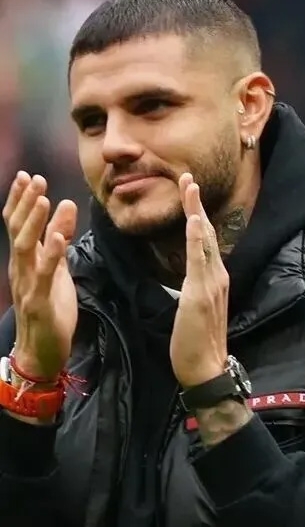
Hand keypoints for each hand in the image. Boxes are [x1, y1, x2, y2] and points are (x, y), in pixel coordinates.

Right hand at [2, 172, 77, 379]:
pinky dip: (49, 254)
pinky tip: (55, 237)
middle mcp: (20, 268)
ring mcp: (27, 284)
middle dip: (25, 203)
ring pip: (25, 247)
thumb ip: (60, 241)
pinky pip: (44, 274)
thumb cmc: (50, 307)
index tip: (27, 176)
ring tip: (44, 199)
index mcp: (24, 261)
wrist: (43, 350)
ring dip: (34, 222)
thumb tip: (66, 208)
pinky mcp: (39, 300)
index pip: (17, 225)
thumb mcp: (58, 269)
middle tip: (35, 178)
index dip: (20, 200)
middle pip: (18, 230)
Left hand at [170, 173, 229, 387]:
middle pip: (206, 233)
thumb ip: (196, 289)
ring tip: (189, 187)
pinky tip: (196, 221)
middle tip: (187, 176)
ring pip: (204, 240)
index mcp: (214, 279)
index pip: (204, 241)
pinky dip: (198, 239)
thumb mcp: (195, 309)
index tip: (189, 191)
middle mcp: (217, 276)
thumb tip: (192, 275)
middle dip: (196, 204)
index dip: (197, 215)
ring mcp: (212, 284)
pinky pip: (199, 261)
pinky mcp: (201, 294)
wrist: (206, 368)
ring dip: (197, 212)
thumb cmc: (196, 344)